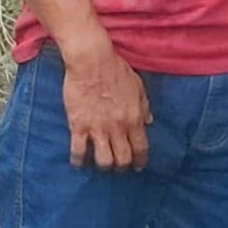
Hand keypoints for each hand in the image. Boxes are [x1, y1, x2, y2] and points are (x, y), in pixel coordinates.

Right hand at [60, 42, 150, 170]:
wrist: (92, 61)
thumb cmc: (116, 70)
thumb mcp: (138, 86)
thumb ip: (144, 106)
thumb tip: (149, 121)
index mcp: (134, 118)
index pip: (141, 148)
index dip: (140, 160)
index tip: (138, 166)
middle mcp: (118, 128)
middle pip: (123, 159)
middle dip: (122, 166)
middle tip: (119, 166)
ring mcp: (97, 128)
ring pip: (104, 160)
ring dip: (104, 166)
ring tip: (101, 163)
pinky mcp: (78, 126)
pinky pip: (78, 151)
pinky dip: (79, 161)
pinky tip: (79, 163)